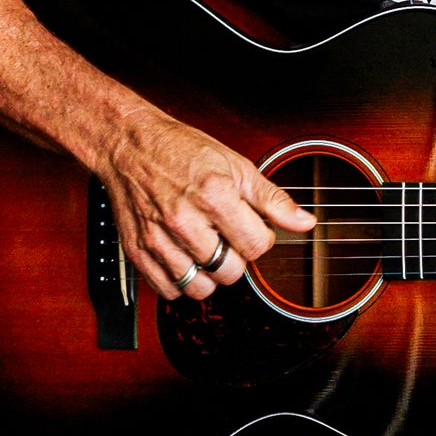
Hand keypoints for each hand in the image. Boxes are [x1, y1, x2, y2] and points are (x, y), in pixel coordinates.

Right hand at [92, 108, 314, 301]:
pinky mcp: (138, 251)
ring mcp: (158, 238)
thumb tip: (305, 223)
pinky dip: (181, 281)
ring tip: (206, 249)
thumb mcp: (235, 165)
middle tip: (227, 237)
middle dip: (236, 258)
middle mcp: (184, 220)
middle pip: (230, 271)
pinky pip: (169, 291)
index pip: (257, 246)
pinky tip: (185, 258)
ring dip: (209, 274)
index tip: (252, 228)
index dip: (261, 239)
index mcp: (214, 195)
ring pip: (200, 288)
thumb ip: (272, 199)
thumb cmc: (181, 150)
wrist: (129, 145)